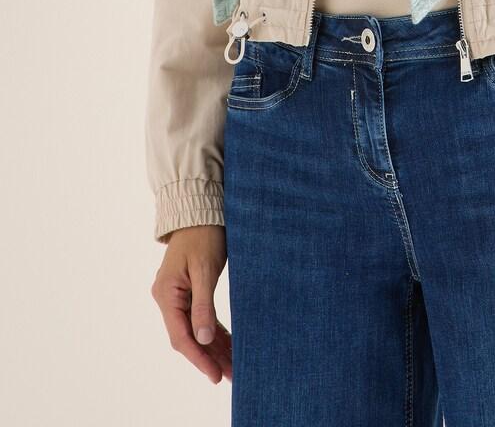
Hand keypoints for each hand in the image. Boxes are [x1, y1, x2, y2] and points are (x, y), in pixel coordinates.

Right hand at [150, 225, 231, 383]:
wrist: (200, 211)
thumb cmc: (203, 235)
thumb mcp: (205, 269)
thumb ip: (203, 304)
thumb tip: (204, 339)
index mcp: (167, 294)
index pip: (181, 336)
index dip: (199, 358)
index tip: (216, 375)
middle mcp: (167, 298)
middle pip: (188, 337)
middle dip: (210, 357)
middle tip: (232, 375)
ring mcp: (177, 296)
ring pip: (195, 330)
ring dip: (213, 348)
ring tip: (234, 367)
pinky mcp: (188, 292)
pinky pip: (200, 318)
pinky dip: (214, 332)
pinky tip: (228, 345)